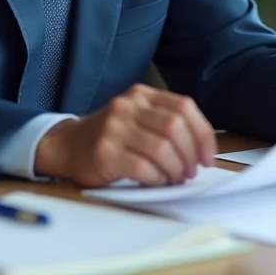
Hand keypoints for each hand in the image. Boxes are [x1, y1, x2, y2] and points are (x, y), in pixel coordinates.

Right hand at [33, 84, 216, 187]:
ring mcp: (114, 128)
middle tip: (189, 171)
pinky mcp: (104, 152)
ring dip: (175, 169)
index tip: (208, 156)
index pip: (184, 107)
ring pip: (162, 149)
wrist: (66, 146)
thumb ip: (167, 123)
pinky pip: (142, 168)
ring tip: (174, 178)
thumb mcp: (137, 117)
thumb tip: (202, 150)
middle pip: (176, 127)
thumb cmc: (110, 136)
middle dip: (190, 155)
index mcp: (141, 94)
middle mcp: (127, 106)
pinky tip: (154, 181)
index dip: (203, 134)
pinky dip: (155, 179)